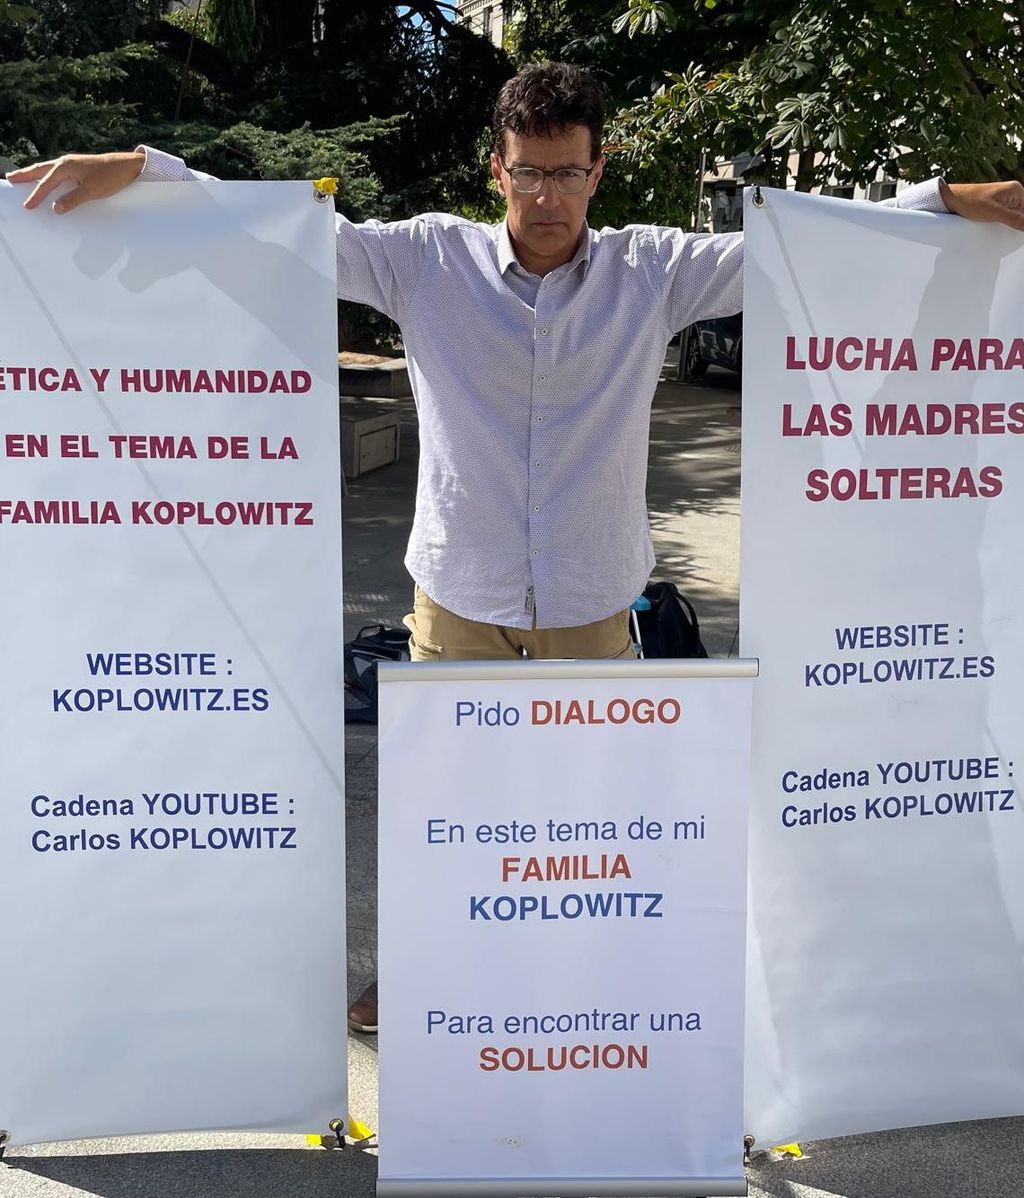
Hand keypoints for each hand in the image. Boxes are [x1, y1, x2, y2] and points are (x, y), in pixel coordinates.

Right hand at [5, 150, 145, 213]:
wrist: (127, 166)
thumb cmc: (111, 177)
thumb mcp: (92, 191)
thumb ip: (73, 200)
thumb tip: (55, 209)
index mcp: (65, 167)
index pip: (46, 184)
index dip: (36, 196)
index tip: (27, 207)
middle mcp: (65, 162)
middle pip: (40, 170)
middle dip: (24, 175)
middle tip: (9, 178)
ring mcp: (71, 164)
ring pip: (47, 169)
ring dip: (34, 174)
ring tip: (21, 178)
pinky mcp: (78, 167)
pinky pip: (57, 172)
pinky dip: (47, 175)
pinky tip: (47, 179)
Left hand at [940, 179, 1023, 231]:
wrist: (950, 199)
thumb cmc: (970, 201)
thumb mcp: (994, 212)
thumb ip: (1014, 219)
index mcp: (1016, 190)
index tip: (1020, 233)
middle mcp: (1013, 194)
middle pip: (1023, 213)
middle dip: (1020, 225)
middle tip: (1015, 237)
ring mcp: (1004, 201)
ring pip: (1016, 217)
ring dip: (1014, 226)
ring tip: (1009, 235)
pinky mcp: (996, 208)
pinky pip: (1007, 218)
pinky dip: (1007, 225)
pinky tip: (1003, 232)